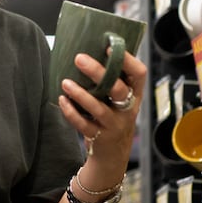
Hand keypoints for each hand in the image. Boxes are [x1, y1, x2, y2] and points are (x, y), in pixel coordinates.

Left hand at [58, 49, 147, 170]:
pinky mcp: (99, 138)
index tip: (108, 48)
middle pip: (118, 89)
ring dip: (81, 94)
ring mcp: (114, 125)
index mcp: (135, 95)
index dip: (127, 60)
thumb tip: (89, 49)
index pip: (139, 74)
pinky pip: (84, 125)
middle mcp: (128, 110)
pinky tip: (62, 100)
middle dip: (99, 72)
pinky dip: (71, 112)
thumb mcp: (118, 99)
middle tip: (79, 58)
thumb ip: (111, 79)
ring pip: (99, 108)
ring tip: (65, 82)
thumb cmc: (112, 115)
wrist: (113, 155)